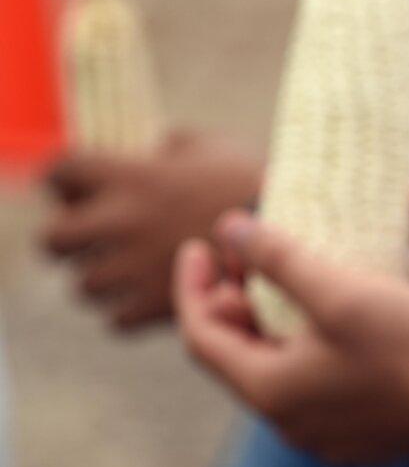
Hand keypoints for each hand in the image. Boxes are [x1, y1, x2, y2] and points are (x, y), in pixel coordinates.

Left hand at [41, 131, 262, 328]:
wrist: (295, 233)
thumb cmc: (258, 183)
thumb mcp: (214, 147)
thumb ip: (173, 147)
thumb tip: (158, 151)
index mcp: (133, 176)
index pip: (61, 172)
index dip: (68, 180)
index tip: (83, 186)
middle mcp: (123, 223)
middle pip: (54, 240)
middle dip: (70, 239)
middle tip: (94, 237)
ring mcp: (136, 268)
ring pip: (83, 285)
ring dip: (101, 278)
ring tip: (127, 272)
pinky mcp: (157, 306)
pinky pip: (115, 319)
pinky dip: (127, 312)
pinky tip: (149, 298)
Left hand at [174, 187, 408, 463]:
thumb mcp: (339, 288)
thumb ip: (277, 256)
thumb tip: (227, 228)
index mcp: (271, 390)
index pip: (201, 336)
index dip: (191, 286)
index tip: (199, 244)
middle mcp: (291, 424)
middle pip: (241, 354)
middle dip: (236, 300)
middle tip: (249, 253)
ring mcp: (330, 437)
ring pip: (282, 371)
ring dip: (276, 323)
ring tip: (294, 278)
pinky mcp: (365, 435)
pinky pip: (318, 386)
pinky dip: (311, 347)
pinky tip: (339, 319)